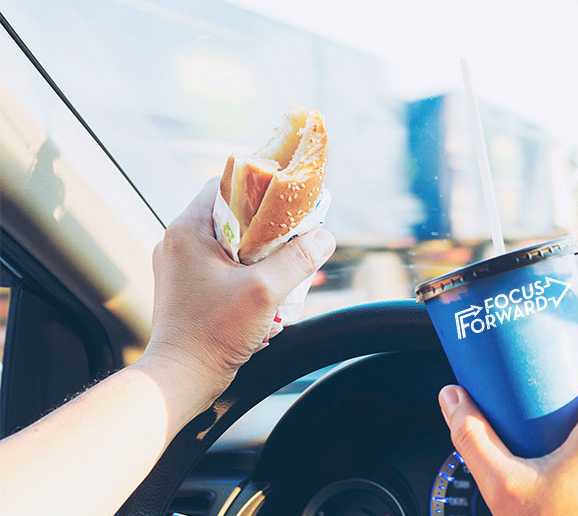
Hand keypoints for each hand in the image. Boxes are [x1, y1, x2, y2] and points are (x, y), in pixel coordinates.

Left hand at [142, 179, 335, 409]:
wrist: (180, 378)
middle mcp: (178, 242)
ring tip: (281, 271)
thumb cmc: (212, 333)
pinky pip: (222, 266)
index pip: (226, 186)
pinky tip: (265, 293)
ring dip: (259, 255)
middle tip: (292, 241)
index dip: (260, 189)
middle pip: (232, 215)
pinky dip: (246, 273)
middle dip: (266, 228)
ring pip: (230, 243)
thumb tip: (325, 237)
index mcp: (188, 229)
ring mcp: (179, 266)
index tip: (286, 205)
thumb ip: (298, 260)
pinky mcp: (186, 288)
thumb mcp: (265, 291)